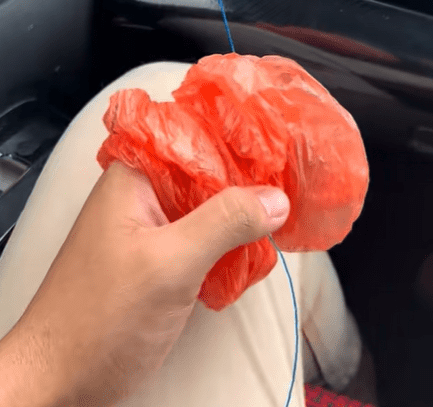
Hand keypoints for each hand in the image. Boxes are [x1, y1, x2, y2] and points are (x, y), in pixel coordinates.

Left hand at [0, 161, 289, 406]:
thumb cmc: (96, 319)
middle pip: (207, 169)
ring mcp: (150, 227)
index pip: (195, 133)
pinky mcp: (159, 259)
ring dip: (241, 215)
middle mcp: (143, 193)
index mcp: (134, 174)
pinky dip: (229, 244)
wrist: (59, 381)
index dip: (238, 137)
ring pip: (209, 205)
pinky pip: (203, 238)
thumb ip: (224, 223)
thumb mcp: (169, 263)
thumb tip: (275, 197)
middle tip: (291, 186)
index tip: (280, 146)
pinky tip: (252, 254)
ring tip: (279, 220)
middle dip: (248, 180)